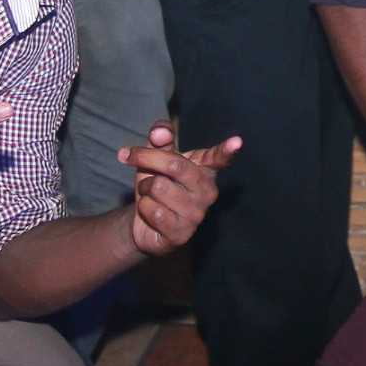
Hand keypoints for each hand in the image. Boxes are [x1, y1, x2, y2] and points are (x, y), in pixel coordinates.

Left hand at [118, 123, 241, 257]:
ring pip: (158, 188)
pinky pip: (153, 211)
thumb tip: (160, 131)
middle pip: (175, 165)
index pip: (219, 158)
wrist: (143, 221)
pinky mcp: (182, 234)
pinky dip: (143, 207)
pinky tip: (151, 213)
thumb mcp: (155, 157)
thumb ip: (160, 139)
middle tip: (127, 156)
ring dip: (144, 188)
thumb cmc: (156, 182)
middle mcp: (207, 191)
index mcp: (205, 169)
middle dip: (146, 159)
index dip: (228, 150)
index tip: (237, 142)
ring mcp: (197, 215)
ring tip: (150, 195)